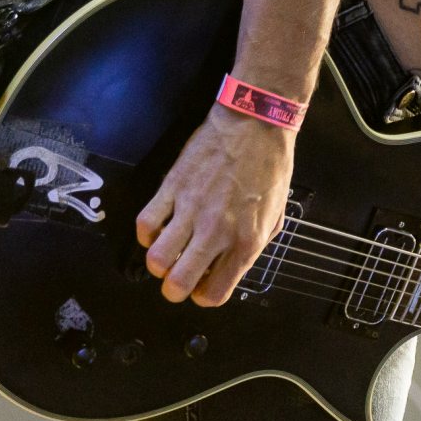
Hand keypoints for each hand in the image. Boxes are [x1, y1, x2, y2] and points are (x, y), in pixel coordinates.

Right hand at [135, 105, 293, 305]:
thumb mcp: (275, 217)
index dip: (203, 294)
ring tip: (169, 251)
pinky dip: (147, 234)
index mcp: (245, 242)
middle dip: (173, 289)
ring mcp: (191, 210)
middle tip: (178, 275)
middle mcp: (216, 232)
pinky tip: (159, 228)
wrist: (256, 125)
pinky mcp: (171, 188)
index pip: (213, 294)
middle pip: (177, 284)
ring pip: (156, 260)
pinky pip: (145, 224)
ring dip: (159, 263)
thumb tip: (224, 270)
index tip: (202, 283)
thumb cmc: (270, 170)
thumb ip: (250, 248)